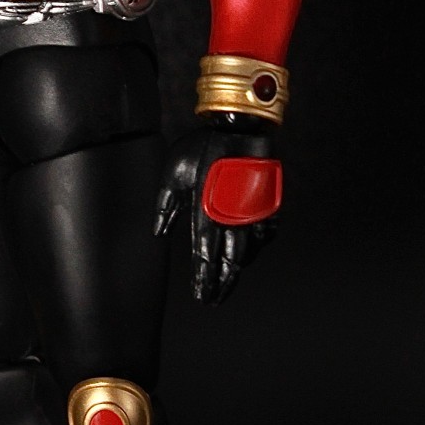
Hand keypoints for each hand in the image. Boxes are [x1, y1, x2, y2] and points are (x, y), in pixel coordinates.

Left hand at [153, 119, 279, 305]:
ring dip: (236, 272)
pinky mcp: (266, 203)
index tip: (201, 295)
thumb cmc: (204, 144)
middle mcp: (232, 217)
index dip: (203, 279)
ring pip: (247, 252)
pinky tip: (248, 257)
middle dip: (220, 285)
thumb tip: (157, 232)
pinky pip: (265, 235)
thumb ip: (165, 205)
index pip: (204, 256)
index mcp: (207, 211)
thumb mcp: (173, 171)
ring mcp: (252, 212)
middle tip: (212, 301)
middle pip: (228, 263)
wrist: (241, 123)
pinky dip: (257, 249)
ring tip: (227, 286)